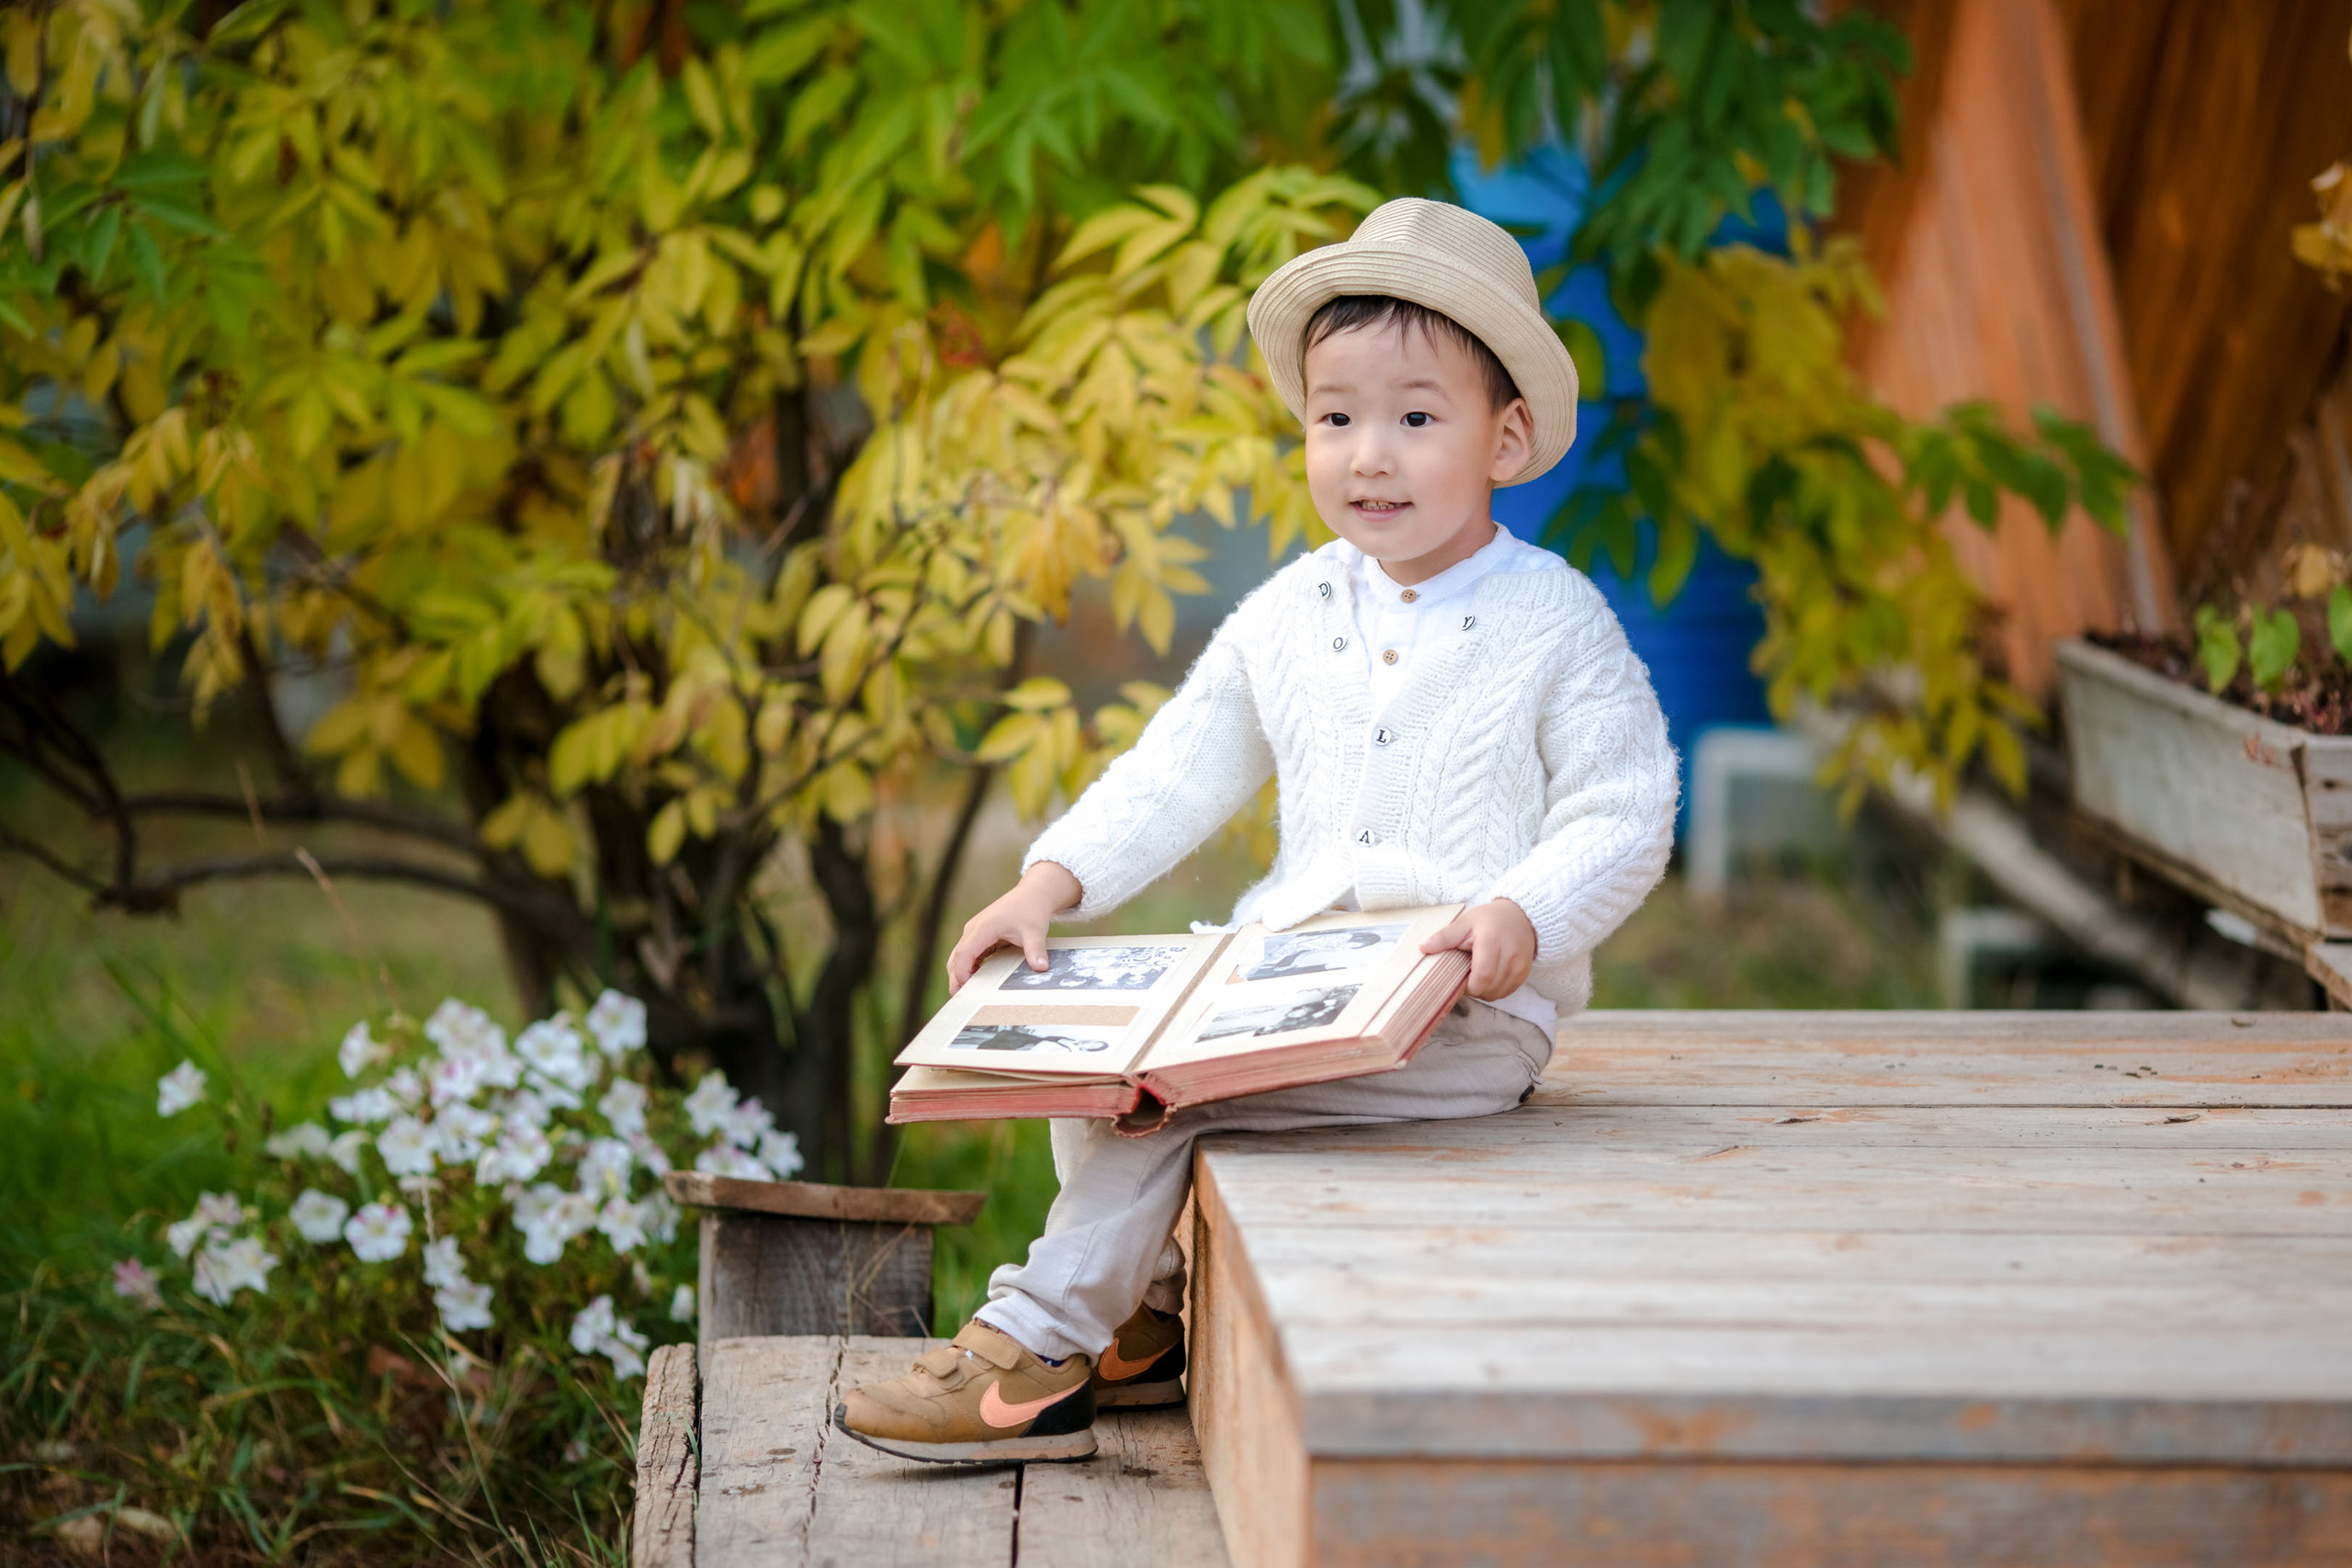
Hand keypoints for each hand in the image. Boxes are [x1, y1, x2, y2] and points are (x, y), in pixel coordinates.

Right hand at [946, 861, 1083, 992]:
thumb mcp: (1035, 930)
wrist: (1032, 894)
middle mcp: (973, 930)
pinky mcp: (979, 936)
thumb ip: (1035, 950)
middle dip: (955, 978)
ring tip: (965, 995)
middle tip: (960, 1000)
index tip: (967, 990)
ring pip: (959, 956)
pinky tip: (975, 983)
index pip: (964, 954)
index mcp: (983, 928)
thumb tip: (1041, 968)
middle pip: (956, 957)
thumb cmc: (1031, 910)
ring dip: (959, 974)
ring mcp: (974, 932)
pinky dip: (967, 968)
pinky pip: (968, 954)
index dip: (962, 973)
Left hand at [1421, 899, 1536, 998]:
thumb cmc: (1489, 919)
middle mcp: (1510, 955)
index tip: (1460, 979)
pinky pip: (1507, 992)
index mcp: (1491, 942)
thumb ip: (1444, 937)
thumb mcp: (1464, 923)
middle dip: (1474, 988)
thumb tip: (1422, 947)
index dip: (1468, 986)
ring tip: (1479, 974)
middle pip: (1489, 988)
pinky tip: (1490, 976)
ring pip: (1498, 993)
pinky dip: (1496, 989)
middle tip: (1467, 975)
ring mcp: (1520, 966)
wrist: (1520, 916)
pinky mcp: (1525, 973)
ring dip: (1485, 990)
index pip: (1482, 977)